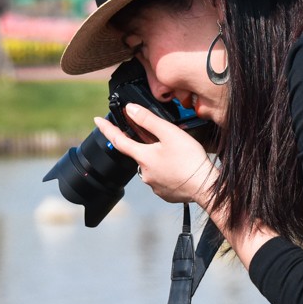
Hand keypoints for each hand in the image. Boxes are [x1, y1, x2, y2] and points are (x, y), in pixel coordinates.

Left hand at [94, 104, 215, 205]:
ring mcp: (154, 185)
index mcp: (143, 157)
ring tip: (179, 156)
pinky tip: (180, 168)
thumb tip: (131, 109)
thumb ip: (148, 120)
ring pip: (152, 167)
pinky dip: (168, 172)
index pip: (118, 140)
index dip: (107, 128)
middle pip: (140, 153)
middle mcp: (144, 173)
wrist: (205, 187)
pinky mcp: (164, 193)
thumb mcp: (170, 133)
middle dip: (148, 146)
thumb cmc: (190, 160)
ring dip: (160, 160)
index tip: (97, 120)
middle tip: (167, 141)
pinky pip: (162, 178)